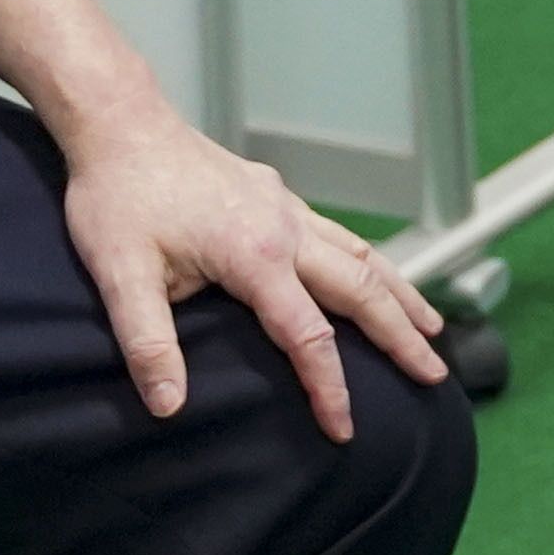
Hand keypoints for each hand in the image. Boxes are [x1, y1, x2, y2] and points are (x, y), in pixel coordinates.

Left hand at [59, 107, 447, 440]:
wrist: (121, 125)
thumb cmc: (117, 198)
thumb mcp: (120, 274)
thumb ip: (148, 342)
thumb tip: (168, 406)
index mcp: (255, 255)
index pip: (307, 335)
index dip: (328, 387)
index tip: (343, 429)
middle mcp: (285, 230)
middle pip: (361, 291)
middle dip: (401, 337)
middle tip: (435, 376)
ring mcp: (286, 209)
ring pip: (362, 257)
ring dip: (402, 295)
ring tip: (433, 329)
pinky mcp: (278, 197)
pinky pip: (341, 237)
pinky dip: (372, 264)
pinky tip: (378, 278)